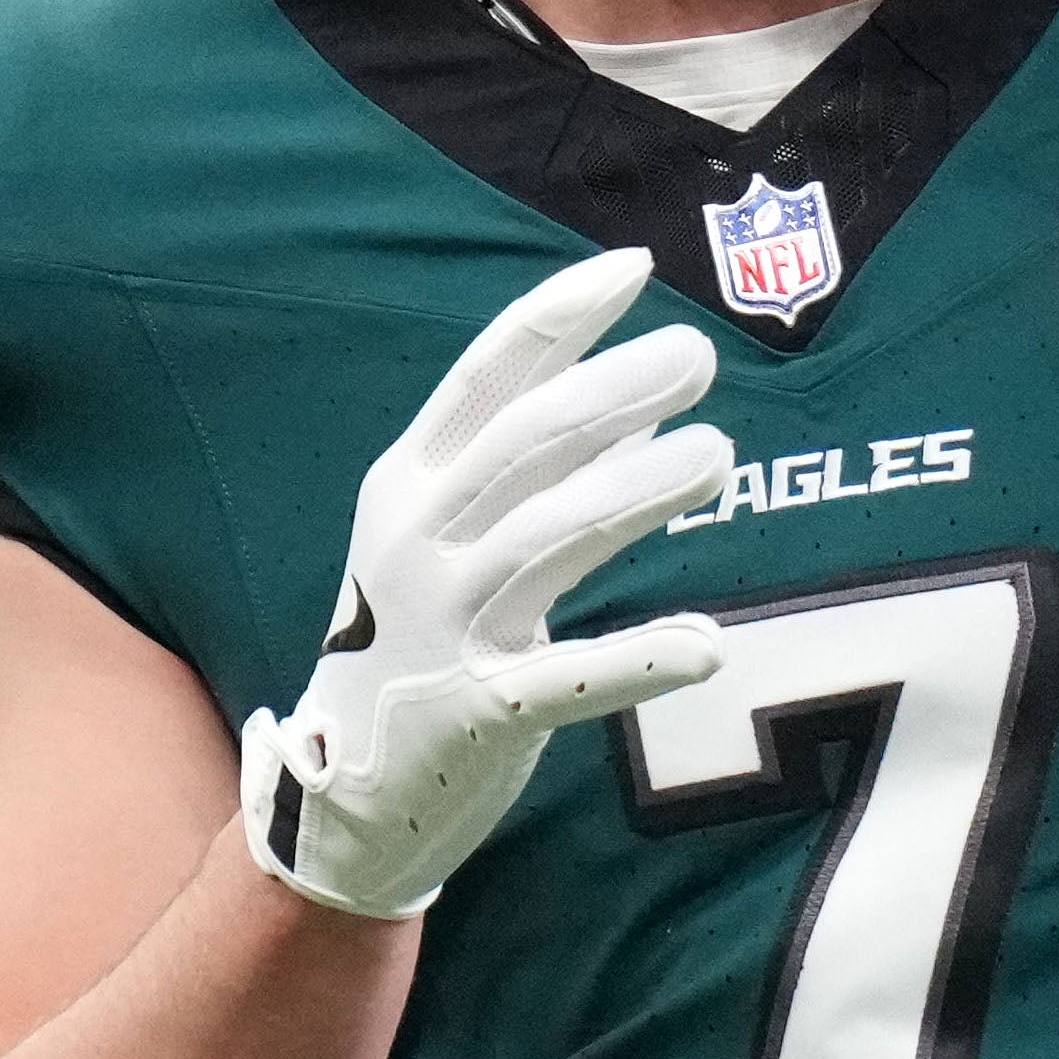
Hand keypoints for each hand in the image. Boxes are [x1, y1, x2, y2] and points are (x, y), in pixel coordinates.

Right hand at [240, 251, 732, 922]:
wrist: (343, 789)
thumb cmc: (418, 637)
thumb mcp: (452, 535)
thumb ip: (543, 468)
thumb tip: (641, 396)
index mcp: (410, 484)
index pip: (486, 377)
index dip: (560, 319)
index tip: (636, 270)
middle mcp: (418, 541)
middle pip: (524, 442)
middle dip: (614, 389)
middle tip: (698, 357)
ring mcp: (443, 625)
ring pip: (548, 538)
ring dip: (636, 490)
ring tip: (716, 457)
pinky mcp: (478, 710)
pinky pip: (567, 677)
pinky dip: (638, 659)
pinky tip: (707, 644)